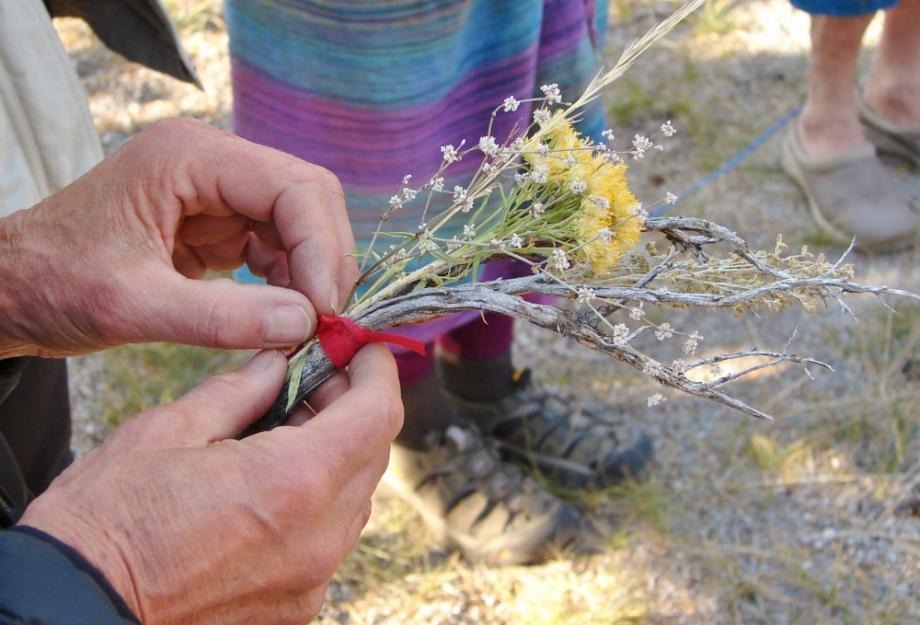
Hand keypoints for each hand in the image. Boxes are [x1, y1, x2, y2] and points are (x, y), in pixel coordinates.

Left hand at [0, 118, 356, 357]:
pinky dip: (288, 284)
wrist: (13, 289)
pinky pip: (277, 248)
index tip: (324, 310)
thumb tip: (304, 324)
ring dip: (309, 276)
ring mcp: (218, 193)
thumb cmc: (53, 283)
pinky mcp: (219, 225)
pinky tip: (278, 317)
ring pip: (300, 225)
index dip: (321, 247)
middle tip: (325, 321)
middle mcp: (213, 164)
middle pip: (307, 199)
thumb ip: (220, 318)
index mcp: (189, 158)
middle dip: (324, 260)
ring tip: (302, 327)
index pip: (293, 186)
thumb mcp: (131, 305)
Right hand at [19, 344, 401, 624]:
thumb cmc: (107, 520)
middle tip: (312, 380)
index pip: (378, 414)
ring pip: (355, 496)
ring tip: (286, 427)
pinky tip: (274, 480)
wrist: (73, 607)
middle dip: (353, 407)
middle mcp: (318, 538)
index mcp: (293, 483)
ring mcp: (310, 579)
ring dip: (337, 452)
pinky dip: (319, 497)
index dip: (377, 371)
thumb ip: (241, 389)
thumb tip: (278, 361)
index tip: (361, 350)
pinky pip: (331, 536)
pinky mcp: (295, 604)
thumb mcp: (170, 429)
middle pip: (373, 453)